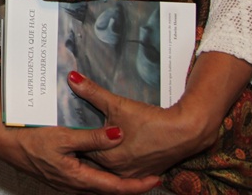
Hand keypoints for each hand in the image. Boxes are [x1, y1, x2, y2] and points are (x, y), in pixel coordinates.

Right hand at [0, 121, 158, 193]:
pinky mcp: (64, 176)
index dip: (137, 185)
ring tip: (135, 173)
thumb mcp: (64, 136)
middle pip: (110, 191)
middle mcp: (76, 185)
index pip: (116, 188)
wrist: (6, 145)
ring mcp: (69, 182)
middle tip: (151, 177)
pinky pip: (90, 181)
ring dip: (118, 182)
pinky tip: (107, 168)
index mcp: (79, 178)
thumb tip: (119, 134)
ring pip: (100, 186)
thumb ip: (93, 137)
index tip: (156, 180)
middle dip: (131, 185)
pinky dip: (104, 177)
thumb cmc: (32, 141)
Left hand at [66, 71, 215, 178]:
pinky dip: (119, 157)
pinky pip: (125, 166)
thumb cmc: (151, 120)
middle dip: (87, 144)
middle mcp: (117, 170)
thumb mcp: (118, 103)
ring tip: (97, 137)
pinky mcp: (145, 172)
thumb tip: (72, 78)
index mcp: (106, 157)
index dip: (75, 136)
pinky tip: (118, 146)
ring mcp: (132, 173)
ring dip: (103, 152)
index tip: (65, 126)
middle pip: (94, 157)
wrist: (185, 132)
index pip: (81, 147)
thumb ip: (92, 92)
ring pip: (109, 164)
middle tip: (78, 129)